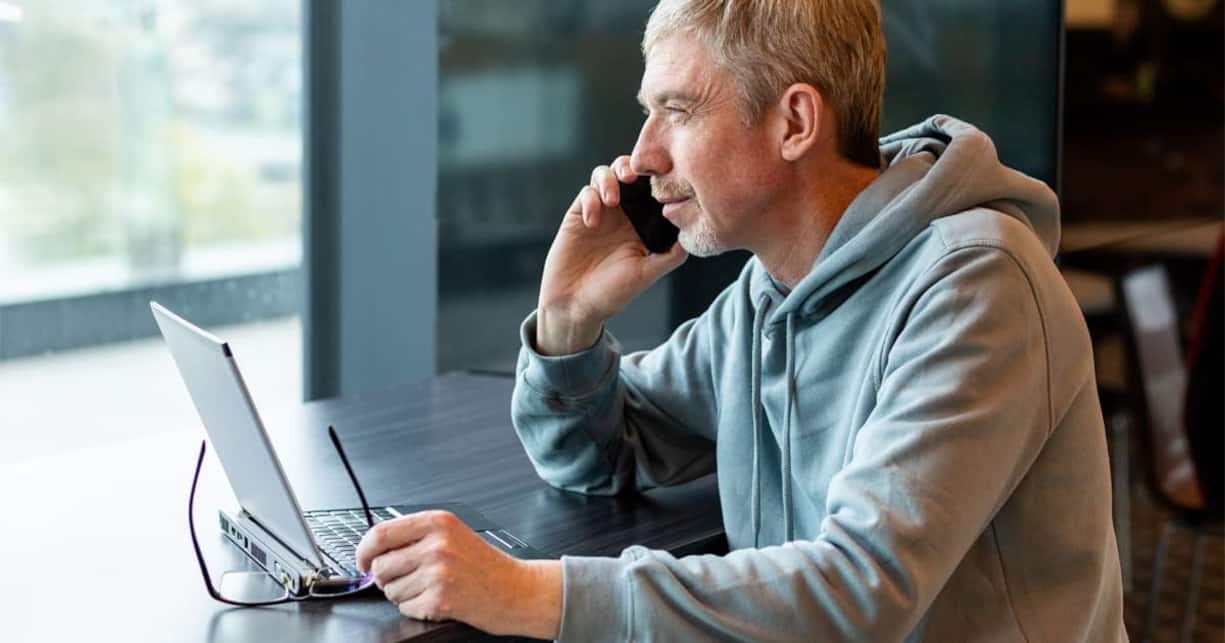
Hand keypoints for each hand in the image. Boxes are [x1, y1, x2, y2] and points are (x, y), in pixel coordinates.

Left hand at [355, 510, 561, 638]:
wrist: (514, 590)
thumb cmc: (484, 564)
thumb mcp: (453, 534)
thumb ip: (416, 535)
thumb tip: (374, 549)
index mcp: (437, 523)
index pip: (380, 533)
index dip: (363, 551)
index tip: (363, 561)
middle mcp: (436, 545)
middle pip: (381, 566)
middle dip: (387, 578)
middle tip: (408, 578)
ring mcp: (438, 573)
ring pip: (390, 590)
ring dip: (403, 594)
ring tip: (429, 587)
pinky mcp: (439, 600)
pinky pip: (405, 608)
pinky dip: (416, 608)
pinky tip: (437, 599)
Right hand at [536, 156, 687, 354]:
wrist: (575, 305)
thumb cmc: (612, 293)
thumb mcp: (647, 274)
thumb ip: (671, 254)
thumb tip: (693, 233)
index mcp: (643, 223)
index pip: (653, 189)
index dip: (658, 178)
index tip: (662, 179)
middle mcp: (623, 213)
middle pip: (629, 172)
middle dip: (632, 166)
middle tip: (634, 176)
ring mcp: (600, 211)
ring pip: (606, 174)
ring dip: (610, 178)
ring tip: (613, 199)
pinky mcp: (578, 214)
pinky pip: (586, 192)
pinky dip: (590, 199)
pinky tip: (592, 222)